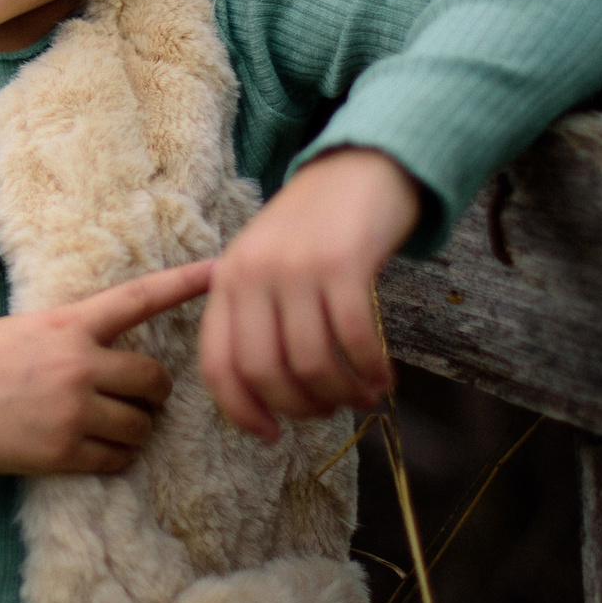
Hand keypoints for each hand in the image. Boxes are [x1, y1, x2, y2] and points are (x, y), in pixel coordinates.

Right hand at [0, 258, 214, 475]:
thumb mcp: (21, 330)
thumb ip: (69, 336)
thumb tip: (109, 354)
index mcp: (65, 323)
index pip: (138, 299)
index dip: (185, 284)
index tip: (221, 270)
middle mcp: (76, 363)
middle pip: (154, 380)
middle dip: (152, 393)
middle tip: (136, 399)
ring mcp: (71, 410)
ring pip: (140, 426)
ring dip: (132, 429)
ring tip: (104, 426)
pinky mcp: (60, 452)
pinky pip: (116, 460)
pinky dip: (112, 457)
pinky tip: (89, 449)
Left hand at [199, 146, 421, 442]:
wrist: (359, 167)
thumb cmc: (314, 229)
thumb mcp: (265, 265)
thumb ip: (255, 318)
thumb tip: (264, 397)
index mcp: (227, 280)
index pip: (218, 363)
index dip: (241, 410)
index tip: (269, 435)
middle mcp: (253, 274)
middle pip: (264, 372)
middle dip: (299, 407)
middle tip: (327, 412)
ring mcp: (296, 267)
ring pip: (312, 362)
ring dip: (341, 394)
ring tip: (361, 398)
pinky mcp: (343, 263)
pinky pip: (354, 338)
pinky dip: (370, 370)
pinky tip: (383, 379)